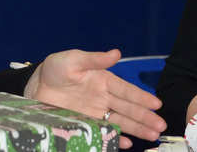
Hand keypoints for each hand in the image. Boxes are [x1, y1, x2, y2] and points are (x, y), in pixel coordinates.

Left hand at [23, 49, 166, 148]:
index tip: (157, 104)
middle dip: (145, 117)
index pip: (125, 89)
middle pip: (128, 108)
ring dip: (137, 129)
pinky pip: (104, 131)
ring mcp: (96, 111)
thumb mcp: (73, 60)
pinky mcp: (86, 122)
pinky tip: (128, 143)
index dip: (141, 97)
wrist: (35, 86)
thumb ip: (95, 59)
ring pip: (121, 121)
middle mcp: (103, 97)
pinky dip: (116, 137)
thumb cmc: (55, 69)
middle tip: (161, 126)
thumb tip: (116, 53)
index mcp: (103, 80)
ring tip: (153, 136)